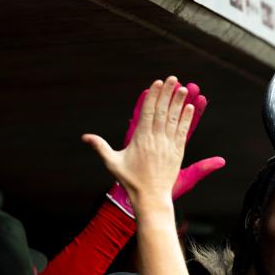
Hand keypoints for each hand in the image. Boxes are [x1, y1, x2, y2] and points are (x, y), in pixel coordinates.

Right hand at [83, 77, 191, 205]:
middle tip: (172, 78)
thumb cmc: (130, 180)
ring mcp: (168, 145)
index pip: (148, 112)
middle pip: (162, 112)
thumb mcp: (112, 163)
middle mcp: (156, 140)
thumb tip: (85, 137)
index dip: (153, 96)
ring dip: (178, 103)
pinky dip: (186, 120)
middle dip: (167, 93)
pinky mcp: (178, 152)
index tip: (156, 83)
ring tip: (183, 88)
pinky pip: (183, 132)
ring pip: (174, 120)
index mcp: (140, 139)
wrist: (151, 197)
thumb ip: (101, 147)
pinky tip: (189, 108)